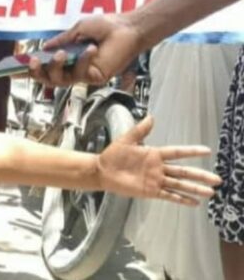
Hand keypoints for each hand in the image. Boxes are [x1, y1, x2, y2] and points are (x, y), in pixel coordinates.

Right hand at [28, 14, 141, 86]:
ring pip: (61, 80)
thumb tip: (44, 48)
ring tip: (61, 54)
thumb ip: (61, 41)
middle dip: (37, 72)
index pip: (43, 66)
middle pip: (48, 78)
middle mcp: (72, 68)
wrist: (128, 28)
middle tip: (34, 61)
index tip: (12, 68)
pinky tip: (90, 48)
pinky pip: (82, 73)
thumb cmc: (106, 27)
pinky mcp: (95, 77)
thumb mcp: (77, 30)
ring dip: (57, 68)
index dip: (27, 69)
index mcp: (66, 57)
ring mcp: (83, 74)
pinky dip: (83, 60)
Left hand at [96, 116, 220, 205]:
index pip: (177, 152)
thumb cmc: (113, 154)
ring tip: (210, 192)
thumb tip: (151, 117)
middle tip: (216, 179)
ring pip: (179, 185)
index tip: (207, 150)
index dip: (191, 151)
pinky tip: (194, 202)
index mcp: (154, 154)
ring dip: (194, 189)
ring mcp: (156, 180)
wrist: (102, 171)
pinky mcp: (150, 191)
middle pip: (183, 172)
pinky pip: (168, 196)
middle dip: (200, 175)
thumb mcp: (126, 140)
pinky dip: (181, 199)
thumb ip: (140, 130)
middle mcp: (159, 168)